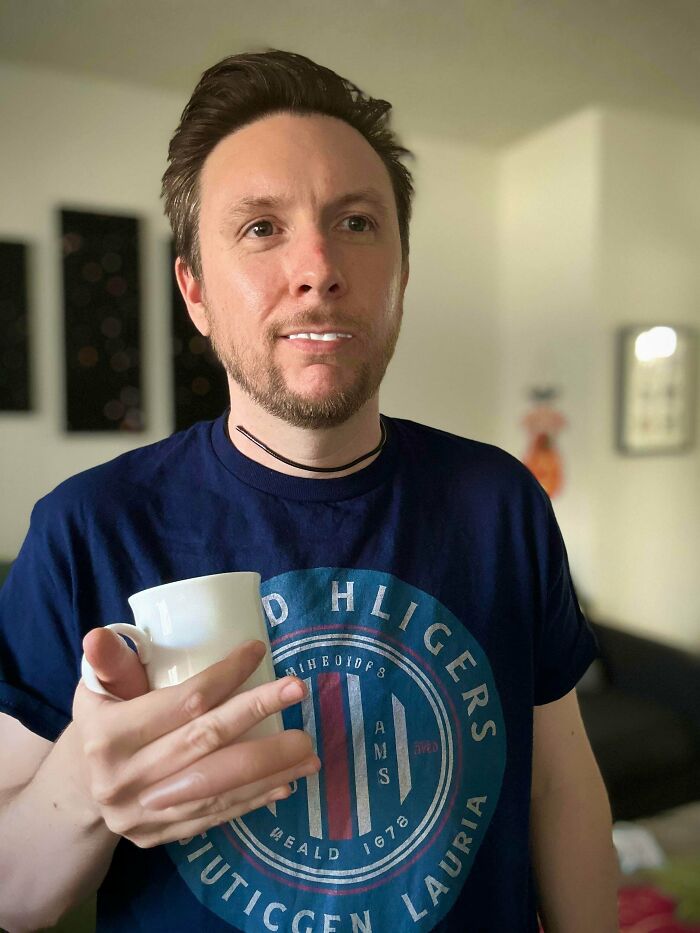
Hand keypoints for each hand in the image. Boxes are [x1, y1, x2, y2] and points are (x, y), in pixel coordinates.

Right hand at [73, 634, 318, 847]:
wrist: (82, 789)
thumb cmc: (102, 722)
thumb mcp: (98, 687)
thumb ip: (109, 661)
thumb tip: (99, 635)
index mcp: (109, 735)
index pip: (182, 703)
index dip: (224, 676)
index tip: (259, 651)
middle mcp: (126, 778)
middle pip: (207, 742)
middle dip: (257, 712)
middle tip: (299, 689)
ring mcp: (146, 812)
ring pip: (219, 785)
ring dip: (271, 765)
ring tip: (309, 747)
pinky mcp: (162, 835)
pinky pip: (217, 814)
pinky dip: (255, 798)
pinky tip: (288, 781)